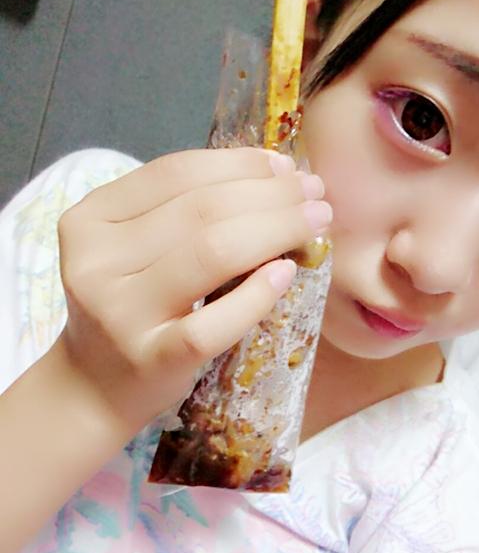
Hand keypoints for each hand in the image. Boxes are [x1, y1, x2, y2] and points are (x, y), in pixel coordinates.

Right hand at [55, 147, 331, 436]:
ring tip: (315, 222)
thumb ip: (181, 214)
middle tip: (315, 194)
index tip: (285, 166)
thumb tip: (275, 174)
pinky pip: (214, 322)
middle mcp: (97, 262)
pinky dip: (257, 294)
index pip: (174, 174)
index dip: (239, 165)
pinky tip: (286, 273)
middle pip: (201, 210)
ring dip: (277, 230)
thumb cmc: (131, 309)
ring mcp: (121, 314)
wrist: (96, 387)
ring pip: (211, 253)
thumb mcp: (134, 250)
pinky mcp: (151, 359)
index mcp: (89, 221)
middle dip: (271, 195)